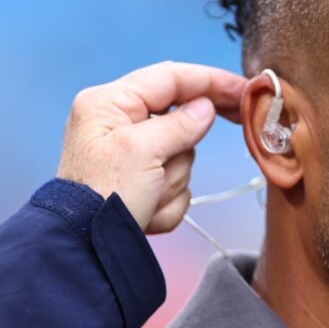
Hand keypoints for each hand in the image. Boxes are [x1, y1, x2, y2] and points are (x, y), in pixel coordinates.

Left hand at [56, 61, 245, 232]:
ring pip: (179, 157)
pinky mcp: (137, 184)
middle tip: (202, 152)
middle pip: (178, 121)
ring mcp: (128, 157)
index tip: (244, 88)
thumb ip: (180, 124)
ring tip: (148, 198)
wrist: (84, 250)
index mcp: (108, 104)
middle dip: (183, 147)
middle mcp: (116, 124)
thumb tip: (205, 107)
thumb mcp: (143, 152)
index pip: (170, 77)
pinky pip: (172, 184)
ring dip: (172, 182)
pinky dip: (165, 202)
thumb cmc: (102, 197)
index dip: (211, 80)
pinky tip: (146, 213)